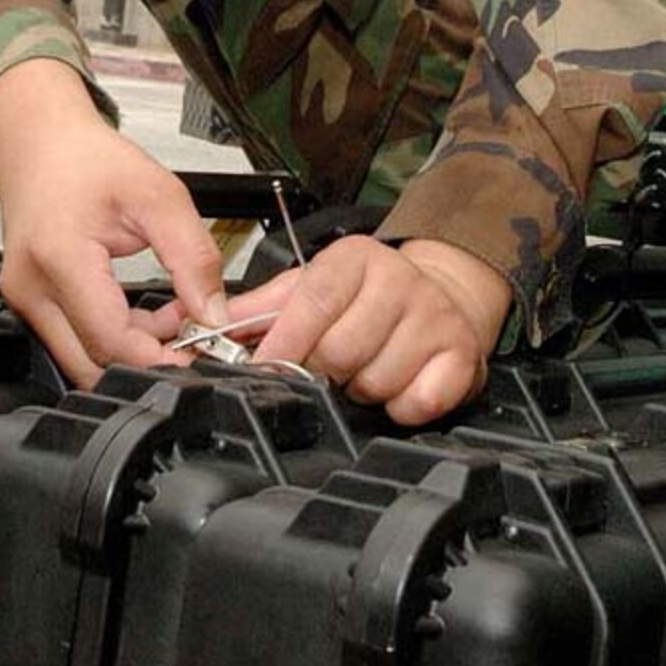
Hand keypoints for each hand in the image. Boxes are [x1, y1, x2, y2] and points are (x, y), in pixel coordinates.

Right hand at [0, 58, 227, 385]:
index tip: (199, 355)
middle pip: (91, 363)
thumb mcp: (158, 195)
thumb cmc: (88, 159)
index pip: (110, 339)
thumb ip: (192, 256)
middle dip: (147, 360)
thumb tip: (214, 312)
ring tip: (174, 314)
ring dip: (132, 349)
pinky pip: (75, 339)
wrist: (40, 141)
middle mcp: (31, 289)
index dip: (159, 358)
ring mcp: (24, 300)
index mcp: (59, 258)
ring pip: (82, 357)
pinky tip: (147, 311)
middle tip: (191, 338)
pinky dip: (115, 336)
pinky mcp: (29, 303)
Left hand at [228, 236, 511, 425]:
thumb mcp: (311, 288)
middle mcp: (400, 279)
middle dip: (325, 372)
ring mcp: (435, 316)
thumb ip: (259, 308)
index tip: (266, 368)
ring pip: (377, 380)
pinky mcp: (463, 353)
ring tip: (363, 372)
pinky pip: (419, 401)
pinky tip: (397, 387)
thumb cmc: (367, 298)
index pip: (314, 300)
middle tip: (327, 369)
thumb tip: (202, 324)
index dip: (286, 341)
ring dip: (362, 390)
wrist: (442, 293)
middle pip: (342, 349)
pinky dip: (401, 406)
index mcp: (356, 259)